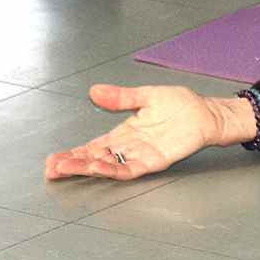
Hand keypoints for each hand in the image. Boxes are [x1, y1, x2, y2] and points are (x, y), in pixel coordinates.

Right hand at [43, 85, 253, 181]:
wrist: (208, 112)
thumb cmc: (182, 105)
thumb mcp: (146, 96)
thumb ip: (120, 97)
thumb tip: (94, 91)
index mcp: (124, 133)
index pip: (93, 146)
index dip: (73, 153)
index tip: (53, 159)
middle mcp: (130, 147)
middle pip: (95, 159)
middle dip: (73, 164)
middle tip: (51, 169)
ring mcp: (141, 155)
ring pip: (109, 166)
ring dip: (88, 167)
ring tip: (67, 168)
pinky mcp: (156, 160)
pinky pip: (131, 168)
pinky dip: (114, 169)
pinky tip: (98, 167)